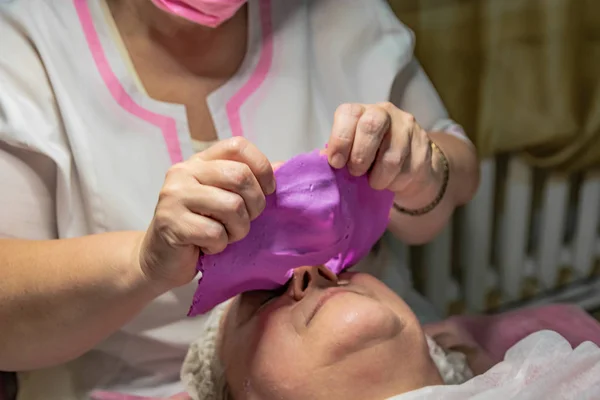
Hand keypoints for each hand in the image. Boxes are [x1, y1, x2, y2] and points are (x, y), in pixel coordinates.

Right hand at [138, 137, 274, 289]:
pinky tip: (208, 247)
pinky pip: (215, 233)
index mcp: (200, 161)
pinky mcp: (171, 223)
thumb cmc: (200, 228)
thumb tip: (284, 166)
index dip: (261, 167)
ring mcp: (174, 196)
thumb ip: (250, 181)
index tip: (267, 191)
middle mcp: (184, 172)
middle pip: (240, 176)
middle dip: (255, 205)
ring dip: (238, 230)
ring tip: (226, 236)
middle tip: (246, 221)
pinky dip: (219, 245)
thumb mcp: (225, 199)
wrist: (160, 259)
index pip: (238, 146)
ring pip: (232, 206)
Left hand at [326, 102, 441, 208]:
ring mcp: (407, 127)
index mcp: (360, 111)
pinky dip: (395, 183)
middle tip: (356, 173)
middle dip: (360, 157)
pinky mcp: (424, 146)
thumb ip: (338, 154)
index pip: (348, 114)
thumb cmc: (370, 158)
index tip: (336, 163)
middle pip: (371, 126)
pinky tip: (392, 181)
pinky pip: (407, 171)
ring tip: (374, 182)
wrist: (409, 164)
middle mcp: (384, 112)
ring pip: (391, 157)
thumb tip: (321, 162)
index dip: (340, 139)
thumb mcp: (351, 152)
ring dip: (379, 178)